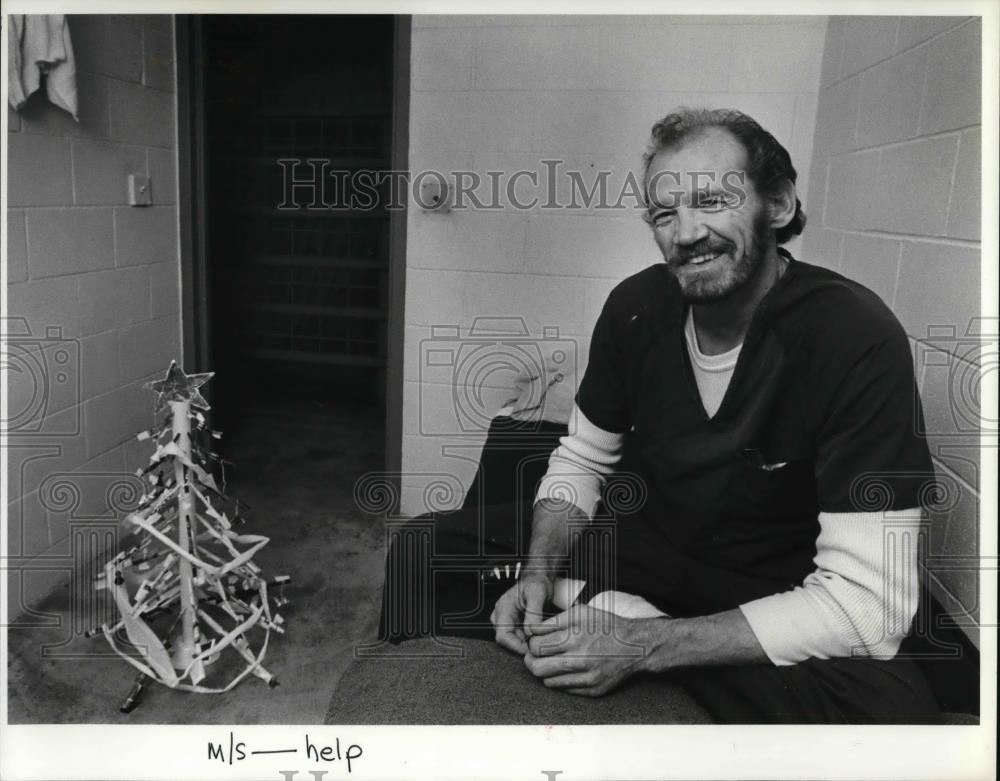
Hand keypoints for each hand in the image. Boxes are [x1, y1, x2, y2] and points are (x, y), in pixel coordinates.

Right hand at [490, 574, 551, 654]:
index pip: (502, 636)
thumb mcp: (537, 594)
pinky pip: (518, 637)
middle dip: (523, 645)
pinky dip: (527, 640)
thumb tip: (531, 632)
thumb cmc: (536, 583)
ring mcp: (506, 620)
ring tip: (539, 639)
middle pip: (507, 641)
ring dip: (526, 643)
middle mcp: (501, 616)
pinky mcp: (513, 624)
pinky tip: (537, 636)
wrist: (538, 579)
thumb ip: (534, 614)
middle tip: (539, 645)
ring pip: (513, 641)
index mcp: (503, 608)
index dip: (516, 646)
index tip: (531, 650)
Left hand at [523, 604, 649, 696]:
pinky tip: (567, 669)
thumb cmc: (607, 626)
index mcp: (574, 637)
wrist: (636, 646)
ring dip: (545, 671)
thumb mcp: (580, 612)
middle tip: (534, 655)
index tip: (535, 641)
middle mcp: (579, 659)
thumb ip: (553, 621)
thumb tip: (531, 630)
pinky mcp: (592, 690)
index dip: (531, 643)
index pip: (535, 646)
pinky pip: (564, 689)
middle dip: (531, 660)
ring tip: (552, 660)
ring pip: (547, 681)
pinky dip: (560, 680)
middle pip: (537, 668)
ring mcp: (586, 677)